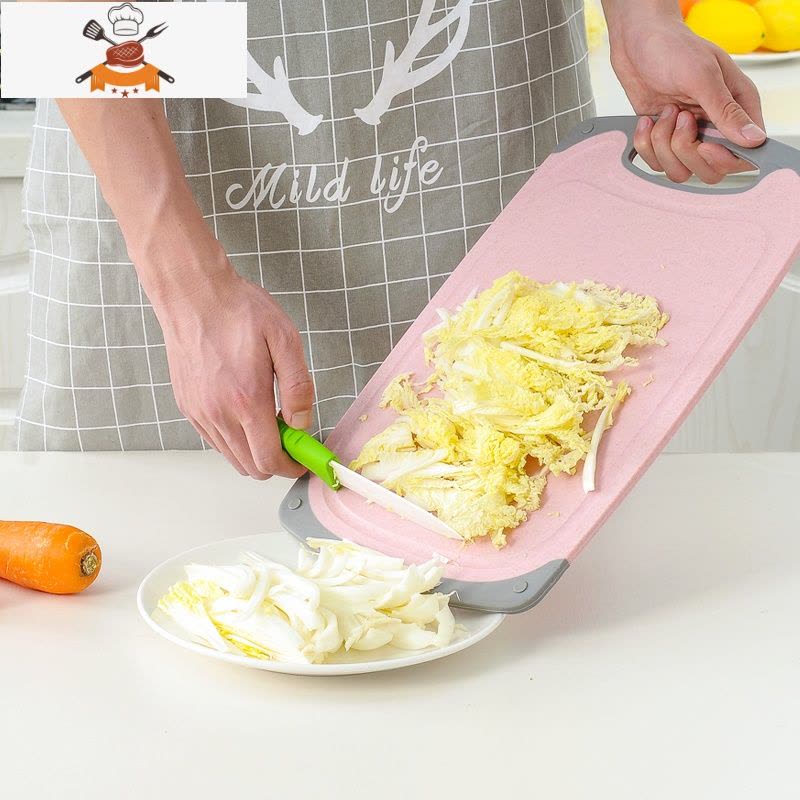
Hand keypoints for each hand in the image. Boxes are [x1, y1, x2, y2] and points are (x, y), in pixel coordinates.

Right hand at [155, 249, 313, 479]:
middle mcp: (218, 414)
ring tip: (270, 423)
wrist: (193, 295)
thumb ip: (298, 387)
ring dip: (255, 452)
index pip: (269, 459)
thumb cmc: (239, 312)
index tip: (304, 459)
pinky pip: (215, 441)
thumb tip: (302, 422)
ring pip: (232, 457)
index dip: (292, 466)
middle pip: (251, 467)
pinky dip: (235, 440)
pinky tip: (247, 415)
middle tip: (292, 440)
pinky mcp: (188, 407)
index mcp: (246, 400)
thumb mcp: (285, 340)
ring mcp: (199, 413)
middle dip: (276, 461)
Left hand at [605, 3, 765, 183]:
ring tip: (663, 113)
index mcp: (737, 108)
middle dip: (686, 150)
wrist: (637, 42)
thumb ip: (726, 111)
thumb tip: (754, 139)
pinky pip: (656, 162)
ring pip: (680, 170)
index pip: (743, 155)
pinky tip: (648, 119)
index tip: (703, 143)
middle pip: (709, 171)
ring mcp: (687, 136)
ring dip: (663, 146)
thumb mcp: (703, 77)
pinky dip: (646, 143)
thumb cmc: (673, 49)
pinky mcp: (662, 140)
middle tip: (679, 117)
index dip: (723, 159)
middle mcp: (714, 127)